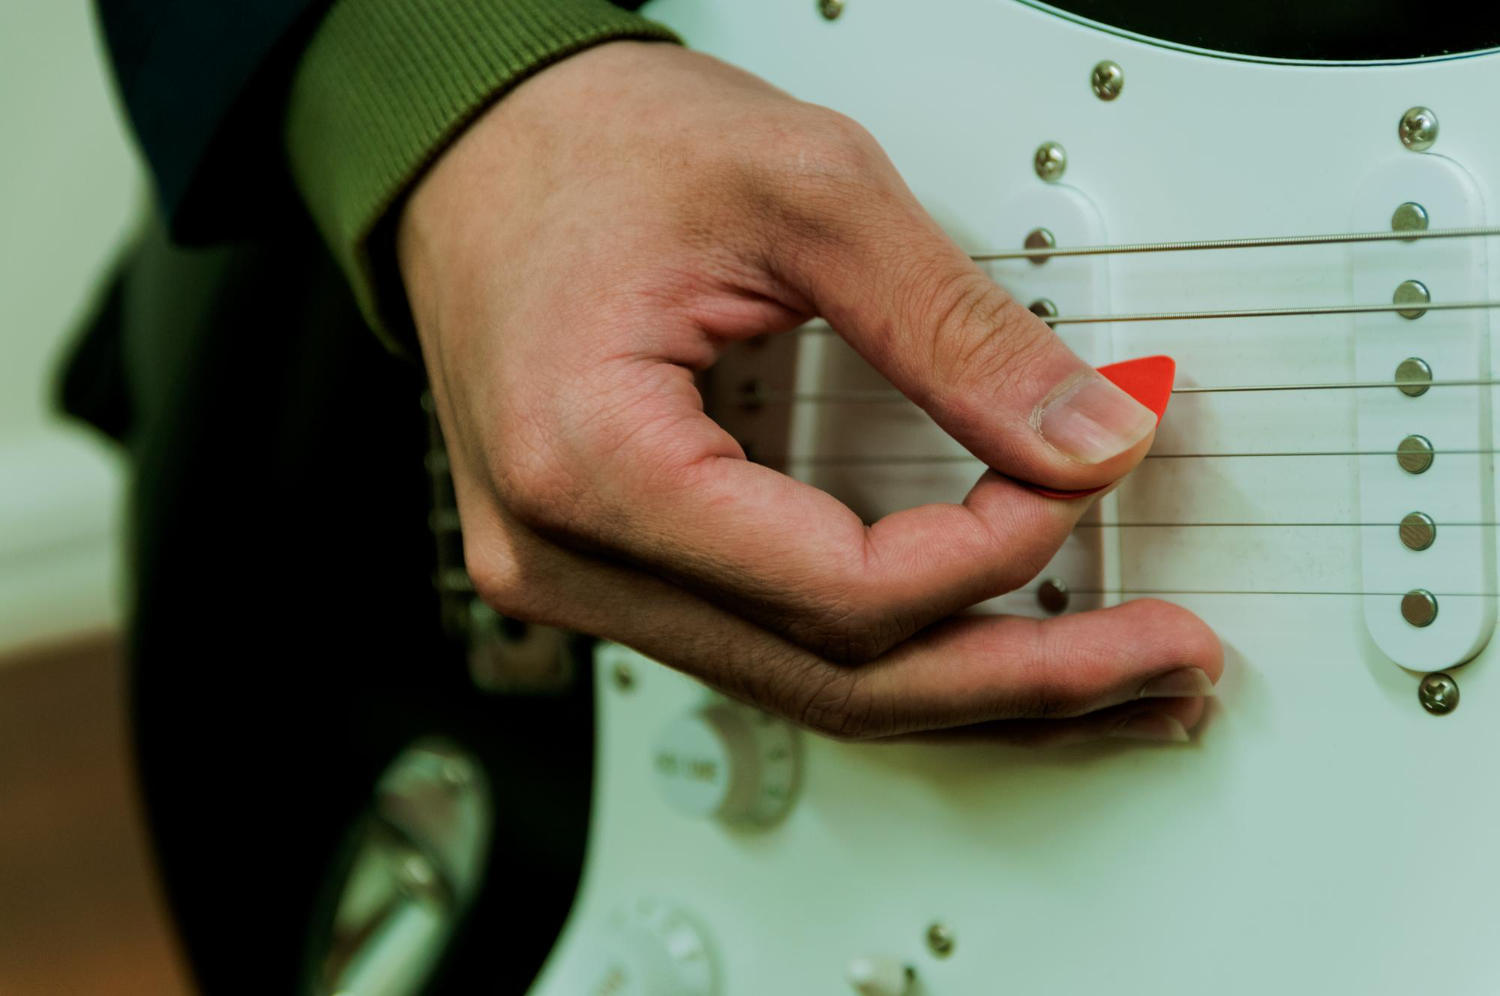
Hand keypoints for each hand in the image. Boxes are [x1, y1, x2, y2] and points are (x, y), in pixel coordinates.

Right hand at [397, 42, 1221, 743]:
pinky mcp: (611, 570)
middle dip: (1017, 681)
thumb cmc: (592, 146)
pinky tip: (977, 644)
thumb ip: (957, 330)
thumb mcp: (805, 194)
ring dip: (965, 684)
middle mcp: (570, 558)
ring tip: (1101, 676)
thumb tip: (1085, 434)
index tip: (1082, 477)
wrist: (482, 144)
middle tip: (1156, 663)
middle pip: (836, 684)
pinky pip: (771, 650)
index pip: (841, 591)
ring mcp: (582, 579)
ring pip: (809, 690)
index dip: (994, 551)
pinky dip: (890, 651)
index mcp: (593, 463)